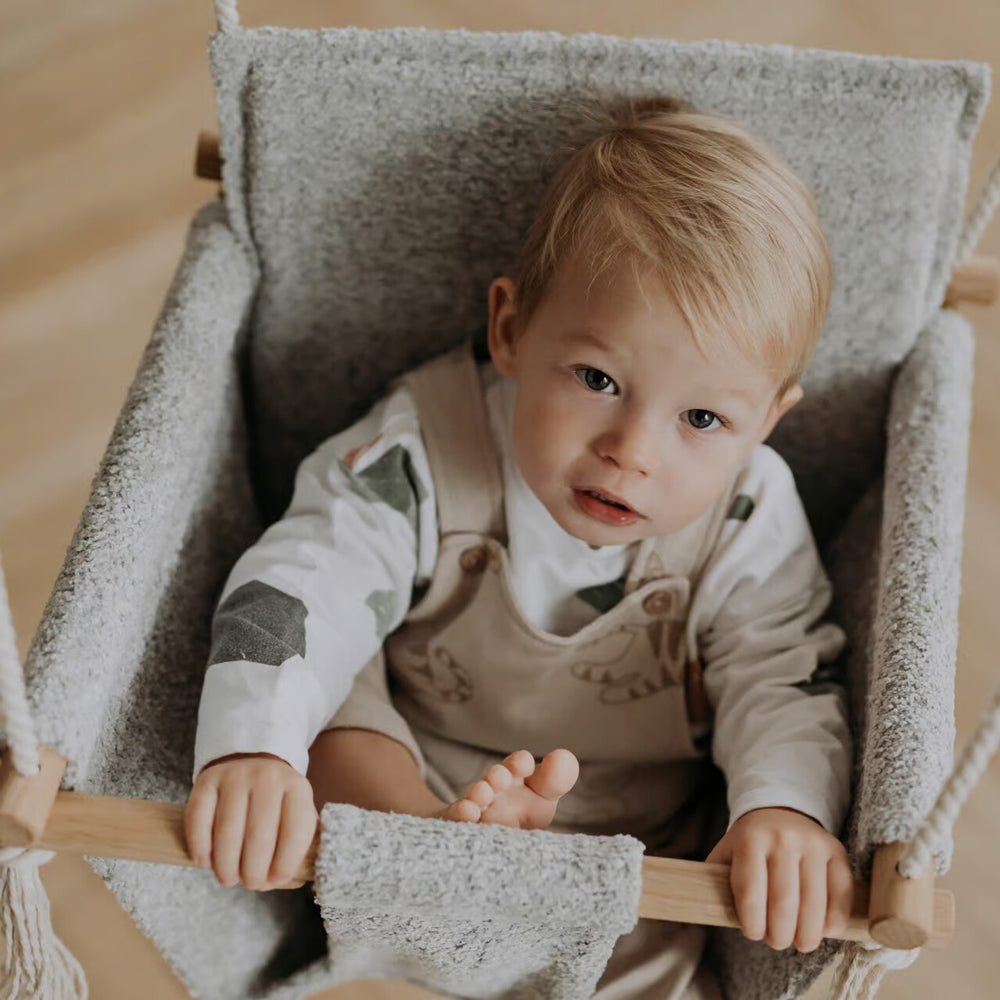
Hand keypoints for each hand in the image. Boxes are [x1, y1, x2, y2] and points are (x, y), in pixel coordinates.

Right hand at [185, 752, 318, 890]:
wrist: (252, 763)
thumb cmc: (277, 803)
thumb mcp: (297, 815)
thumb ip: (298, 847)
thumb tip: (294, 880)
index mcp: (297, 788)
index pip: (296, 833)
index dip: (286, 865)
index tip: (275, 880)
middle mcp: (268, 777)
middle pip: (259, 836)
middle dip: (253, 871)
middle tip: (250, 883)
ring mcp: (236, 775)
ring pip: (227, 831)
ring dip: (226, 865)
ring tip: (228, 878)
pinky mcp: (208, 780)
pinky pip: (199, 819)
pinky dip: (200, 847)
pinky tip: (205, 861)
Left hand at [705, 806, 852, 951]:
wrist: (779, 812)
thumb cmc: (748, 844)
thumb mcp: (725, 853)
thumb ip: (715, 880)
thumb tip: (707, 912)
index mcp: (750, 838)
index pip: (750, 889)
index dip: (751, 920)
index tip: (752, 934)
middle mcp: (783, 837)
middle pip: (784, 899)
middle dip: (780, 932)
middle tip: (776, 943)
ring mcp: (812, 842)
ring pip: (814, 900)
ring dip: (807, 932)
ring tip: (800, 943)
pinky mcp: (836, 850)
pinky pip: (841, 892)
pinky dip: (834, 918)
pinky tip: (825, 931)